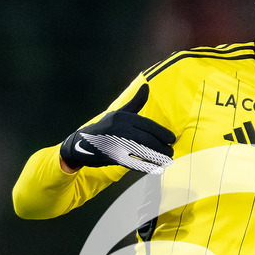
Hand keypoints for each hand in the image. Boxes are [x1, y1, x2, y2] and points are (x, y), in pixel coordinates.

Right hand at [59, 84, 174, 173]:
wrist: (82, 144)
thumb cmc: (105, 128)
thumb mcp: (119, 113)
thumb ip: (135, 103)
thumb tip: (146, 86)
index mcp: (123, 117)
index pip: (147, 125)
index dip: (162, 133)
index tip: (172, 139)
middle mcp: (119, 129)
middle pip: (147, 139)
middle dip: (162, 146)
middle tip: (171, 151)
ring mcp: (116, 143)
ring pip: (143, 151)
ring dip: (158, 156)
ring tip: (167, 159)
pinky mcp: (114, 157)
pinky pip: (134, 162)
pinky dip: (147, 166)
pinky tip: (157, 168)